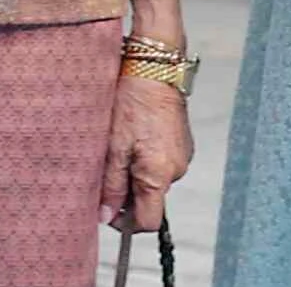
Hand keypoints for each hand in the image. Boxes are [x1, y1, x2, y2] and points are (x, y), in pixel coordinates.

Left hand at [101, 73, 191, 231]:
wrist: (154, 69)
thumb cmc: (131, 104)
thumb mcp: (113, 148)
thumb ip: (111, 186)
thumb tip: (106, 216)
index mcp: (159, 175)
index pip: (148, 221)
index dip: (125, 222)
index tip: (108, 208)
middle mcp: (177, 169)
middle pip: (151, 201)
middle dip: (128, 193)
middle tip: (109, 168)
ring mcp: (183, 156)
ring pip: (155, 181)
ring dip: (137, 174)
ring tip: (123, 147)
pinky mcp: (184, 144)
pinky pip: (163, 164)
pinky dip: (148, 159)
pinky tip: (136, 138)